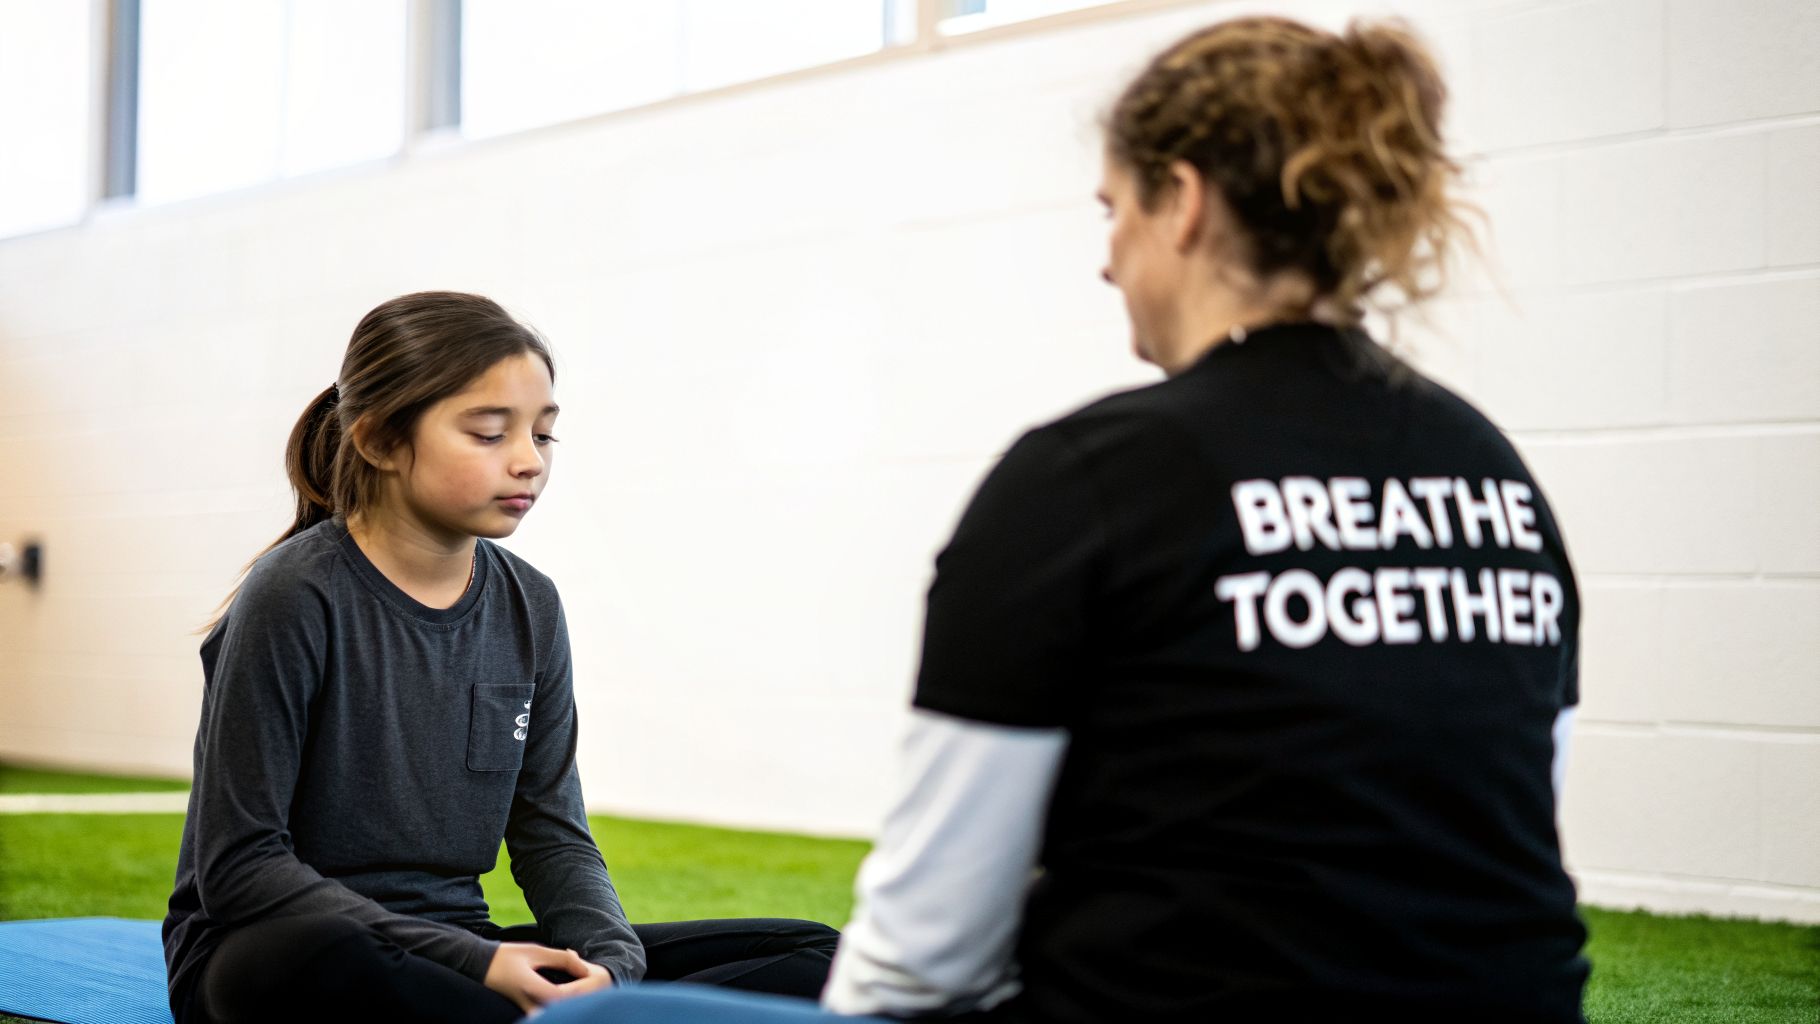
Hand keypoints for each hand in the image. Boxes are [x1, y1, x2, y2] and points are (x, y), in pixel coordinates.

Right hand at [484, 942, 611, 1013]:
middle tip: (592, 992)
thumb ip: (561, 959)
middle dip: (577, 1004)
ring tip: (581, 995)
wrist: (479, 966)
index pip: (565, 998)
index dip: (582, 991)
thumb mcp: (535, 952)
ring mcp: (525, 1011)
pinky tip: (566, 999)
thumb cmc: (507, 956)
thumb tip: (584, 967)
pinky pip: (545, 1015)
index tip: (594, 980)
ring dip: (568, 1006)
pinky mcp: (524, 1012)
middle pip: (561, 1012)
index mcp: (532, 988)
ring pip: (552, 1016)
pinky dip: (557, 1008)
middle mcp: (528, 1004)